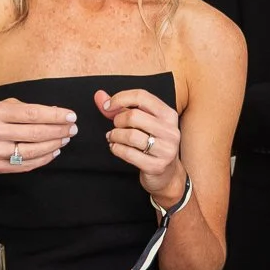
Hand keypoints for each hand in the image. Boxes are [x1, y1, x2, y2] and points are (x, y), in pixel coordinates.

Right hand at [0, 97, 77, 173]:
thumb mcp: (2, 107)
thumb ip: (27, 108)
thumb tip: (56, 112)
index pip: (32, 114)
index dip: (55, 115)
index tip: (71, 116)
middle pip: (35, 133)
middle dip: (58, 130)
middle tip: (73, 128)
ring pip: (33, 150)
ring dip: (54, 145)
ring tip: (65, 138)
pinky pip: (27, 164)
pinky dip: (44, 158)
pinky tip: (54, 151)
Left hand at [97, 87, 184, 204]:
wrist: (167, 173)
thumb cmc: (151, 142)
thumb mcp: (139, 123)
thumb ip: (119, 108)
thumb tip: (99, 95)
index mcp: (168, 114)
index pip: (142, 96)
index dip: (120, 98)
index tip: (108, 106)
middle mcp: (170, 130)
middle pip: (134, 116)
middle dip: (117, 121)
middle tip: (115, 127)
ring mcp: (166, 149)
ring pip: (130, 135)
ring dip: (115, 136)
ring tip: (112, 137)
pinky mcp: (157, 166)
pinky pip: (129, 153)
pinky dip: (116, 149)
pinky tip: (115, 147)